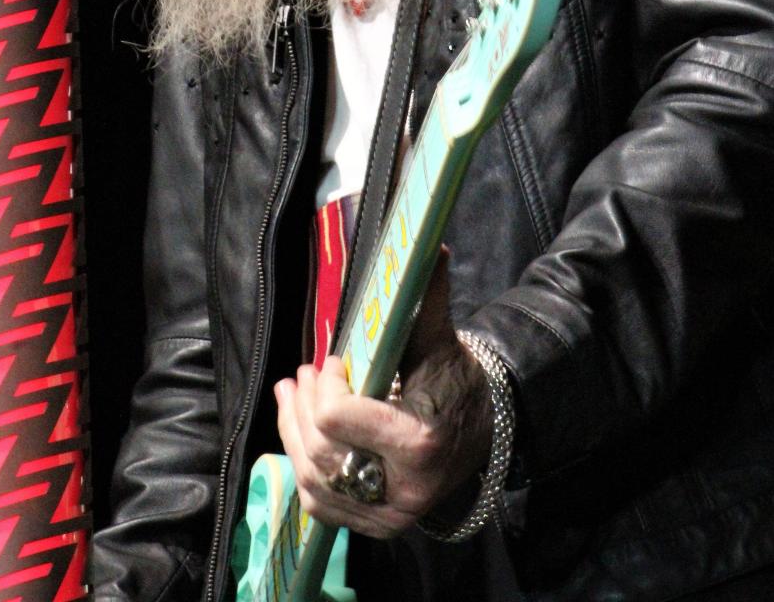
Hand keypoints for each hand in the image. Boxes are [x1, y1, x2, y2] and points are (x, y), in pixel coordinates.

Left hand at [273, 249, 492, 537]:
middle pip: (320, 451)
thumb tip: (428, 245)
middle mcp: (402, 491)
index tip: (335, 360)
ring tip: (291, 394)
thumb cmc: (457, 383)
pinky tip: (298, 431)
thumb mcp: (441, 341)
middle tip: (302, 373)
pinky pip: (321, 505)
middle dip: (302, 406)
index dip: (327, 384)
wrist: (483, 431)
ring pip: (313, 481)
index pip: (338, 419)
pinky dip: (303, 466)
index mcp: (418, 443)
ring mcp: (388, 516)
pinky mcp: (376, 526)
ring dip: (292, 432)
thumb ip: (425, 299)